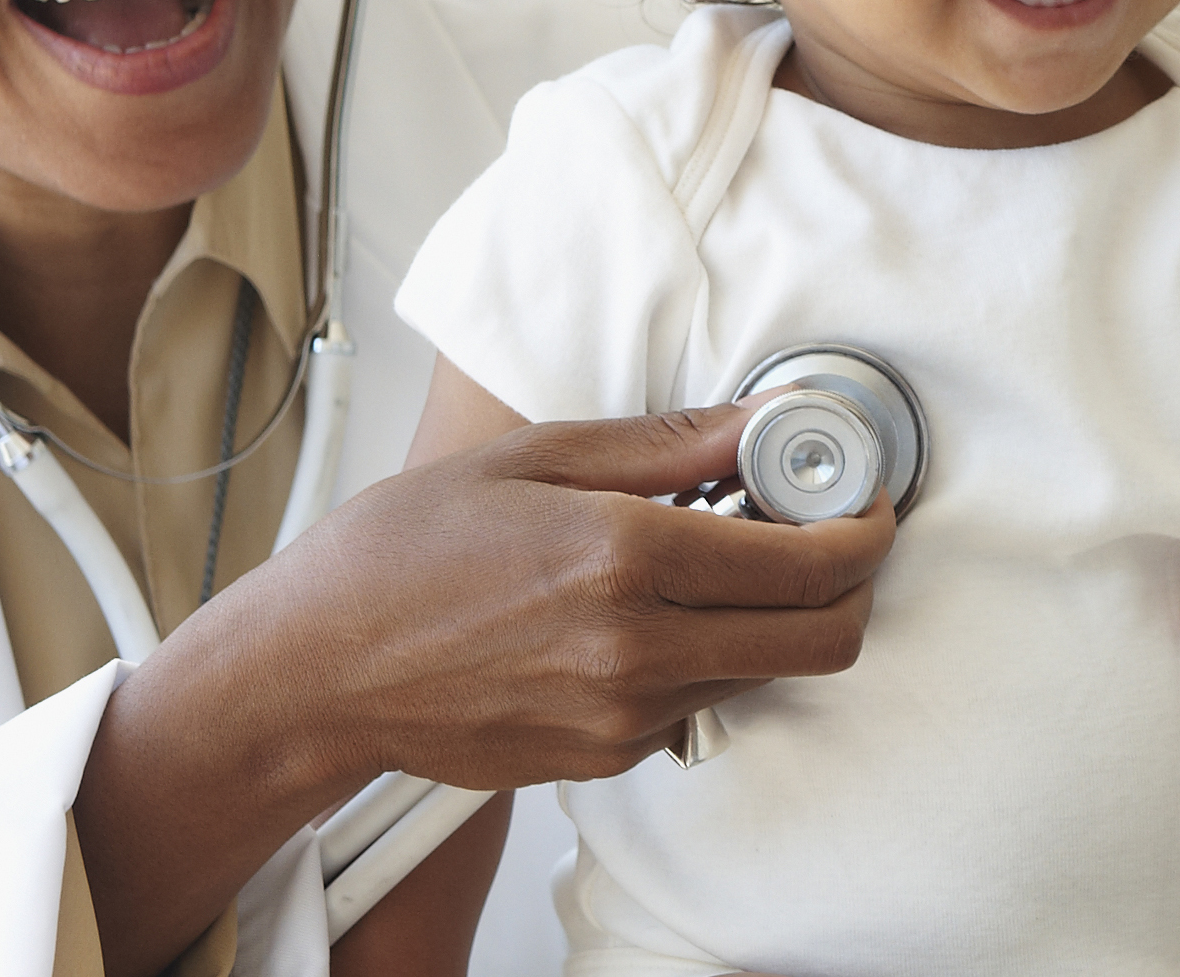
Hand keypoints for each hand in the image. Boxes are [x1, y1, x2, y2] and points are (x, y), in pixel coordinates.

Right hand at [160, 402, 896, 792]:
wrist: (315, 668)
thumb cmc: (401, 552)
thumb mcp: (533, 457)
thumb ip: (669, 444)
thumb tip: (767, 421)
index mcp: (624, 558)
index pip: (811, 563)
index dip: (863, 527)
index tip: (863, 500)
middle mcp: (637, 651)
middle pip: (824, 639)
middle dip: (850, 585)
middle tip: (824, 533)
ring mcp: (624, 717)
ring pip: (766, 675)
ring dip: (768, 619)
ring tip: (708, 560)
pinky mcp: (605, 758)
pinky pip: (695, 706)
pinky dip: (700, 657)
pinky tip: (640, 612)